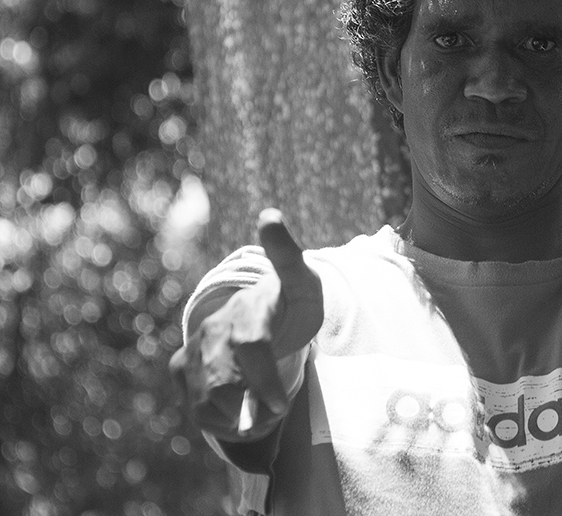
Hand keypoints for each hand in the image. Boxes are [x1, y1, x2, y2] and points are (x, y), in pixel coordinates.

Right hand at [169, 209, 323, 440]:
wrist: (267, 313)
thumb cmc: (291, 303)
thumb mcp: (303, 281)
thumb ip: (288, 257)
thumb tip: (268, 215)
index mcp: (246, 308)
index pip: (249, 346)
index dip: (264, 382)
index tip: (280, 405)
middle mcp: (213, 328)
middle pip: (224, 386)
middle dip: (253, 409)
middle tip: (278, 410)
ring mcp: (193, 349)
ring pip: (207, 404)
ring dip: (240, 420)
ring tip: (266, 409)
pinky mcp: (181, 368)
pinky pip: (197, 411)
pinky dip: (222, 423)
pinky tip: (244, 410)